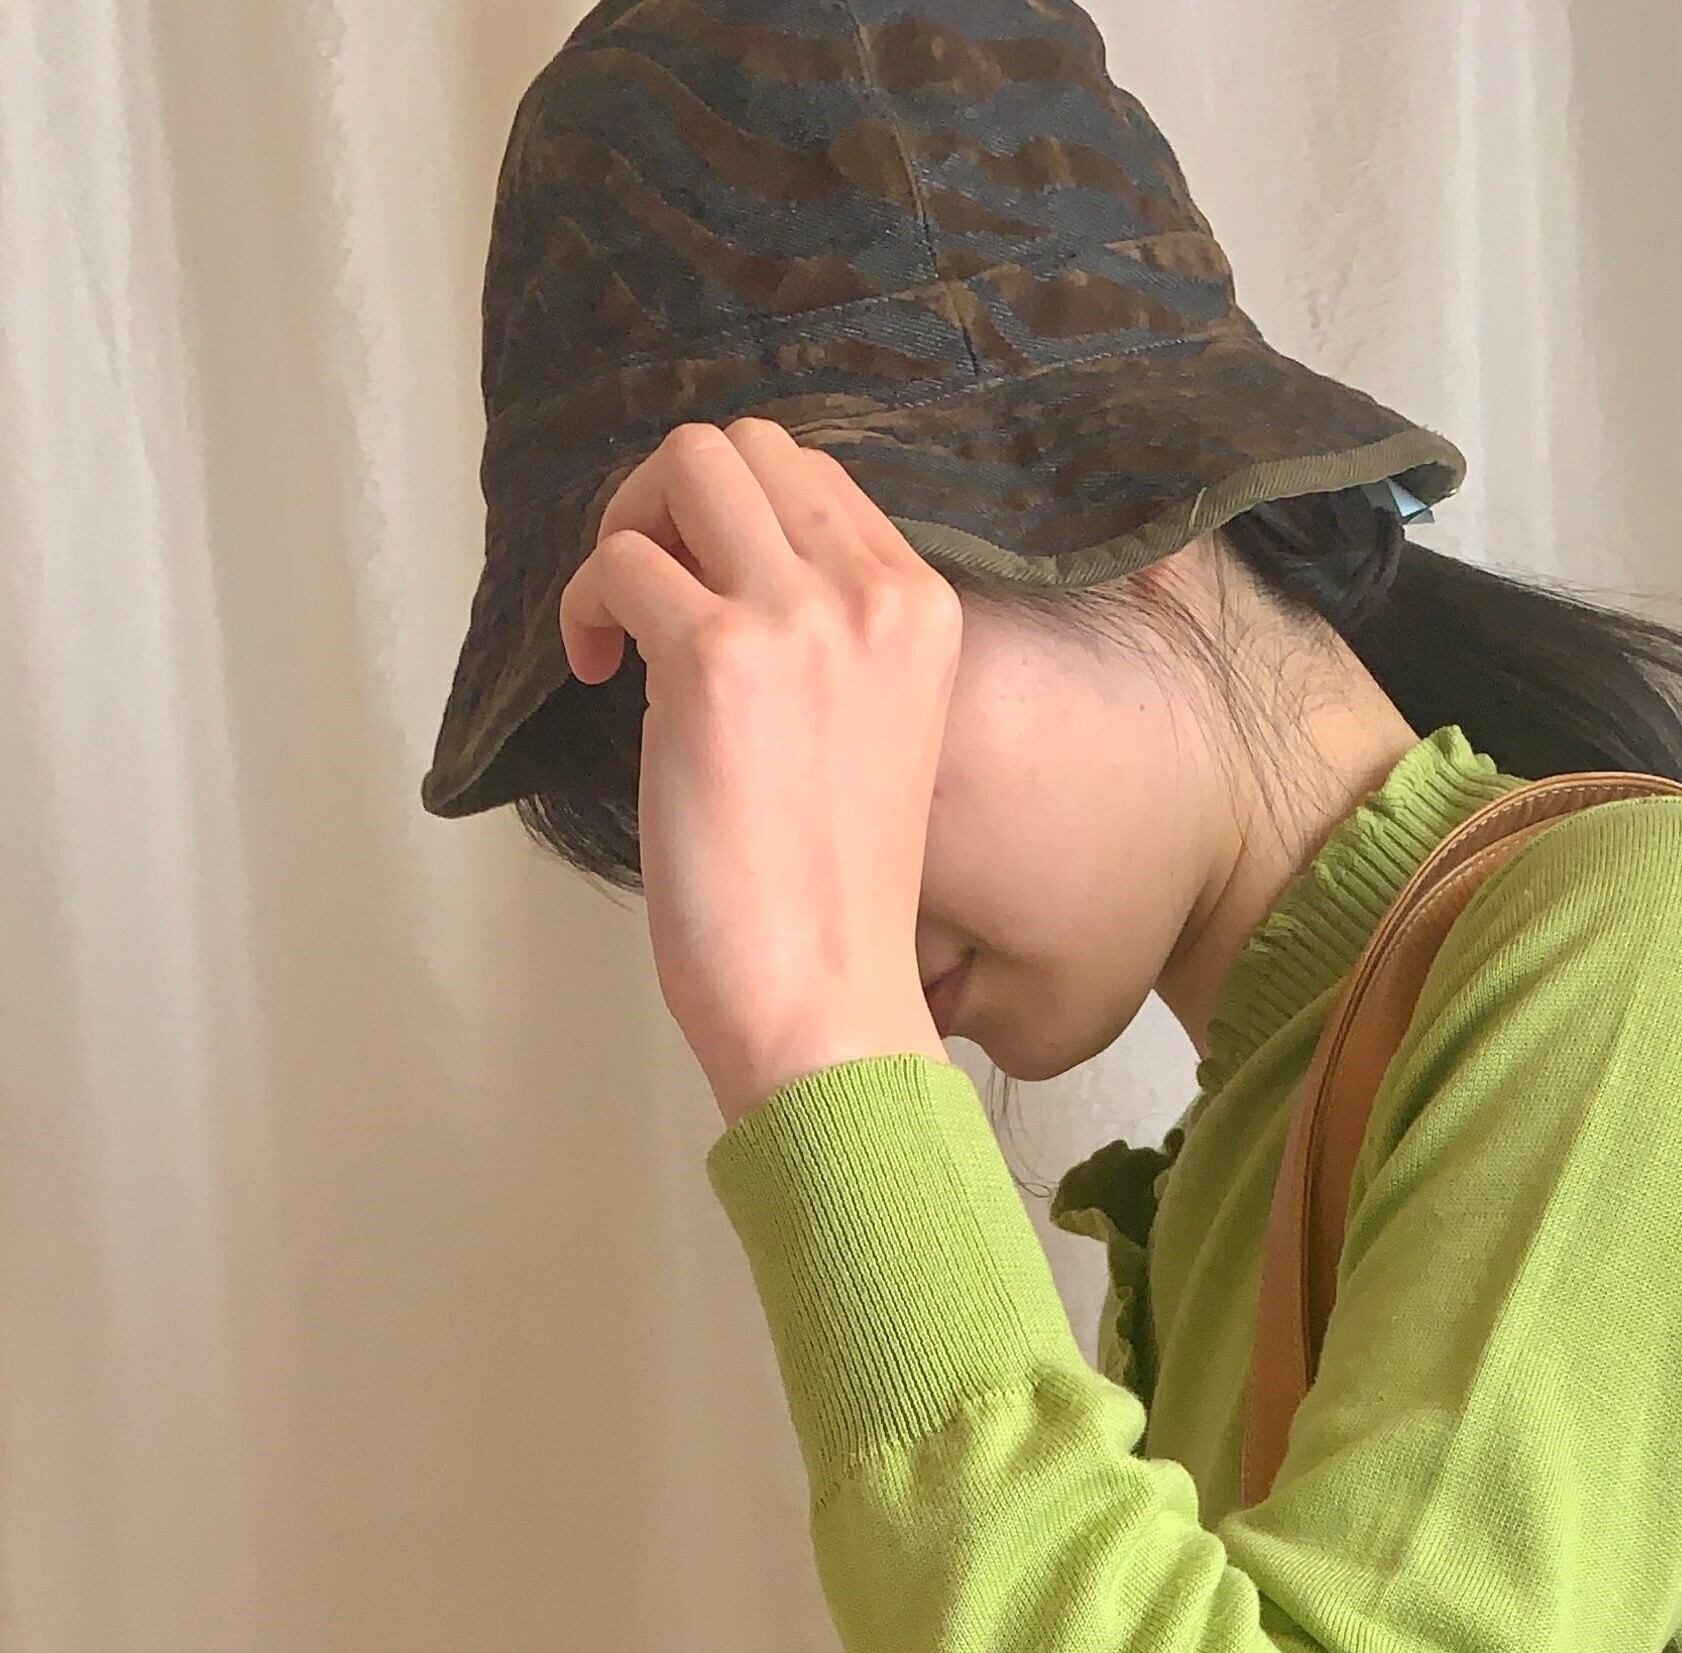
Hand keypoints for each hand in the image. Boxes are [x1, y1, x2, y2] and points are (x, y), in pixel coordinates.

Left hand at [557, 418, 963, 1123]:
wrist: (828, 1002)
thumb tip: (712, 576)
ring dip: (627, 528)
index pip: (816, 479)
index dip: (733, 521)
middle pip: (749, 447)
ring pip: (688, 463)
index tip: (698, 599)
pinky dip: (584, 604)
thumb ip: (825, 641)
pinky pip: (618, 562)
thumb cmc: (834, 903)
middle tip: (643, 600)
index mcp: (924, 611)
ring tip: (616, 627)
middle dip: (671, 502)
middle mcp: (873, 595)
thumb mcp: (868, 735)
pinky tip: (591, 672)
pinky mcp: (716, 660)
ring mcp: (799, 620)